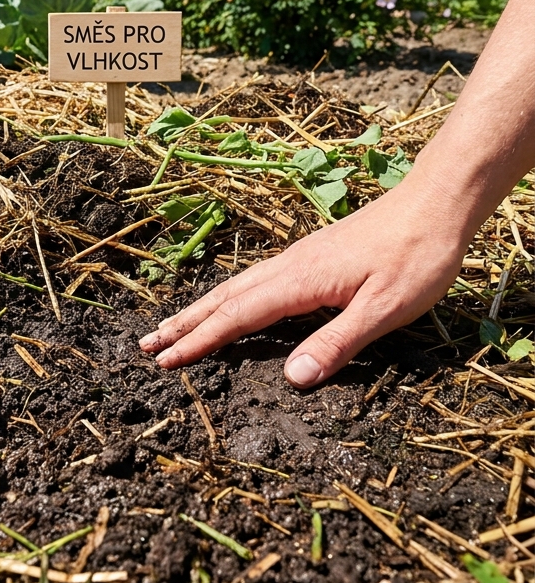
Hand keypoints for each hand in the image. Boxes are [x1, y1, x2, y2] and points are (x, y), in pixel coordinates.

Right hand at [138, 181, 469, 387]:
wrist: (436, 203)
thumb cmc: (416, 257)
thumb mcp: (384, 309)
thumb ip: (336, 343)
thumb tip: (291, 379)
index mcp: (298, 282)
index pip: (236, 318)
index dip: (199, 342)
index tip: (164, 361)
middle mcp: (287, 267)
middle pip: (223, 299)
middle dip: (183, 325)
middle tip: (146, 345)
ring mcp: (297, 259)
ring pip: (235, 287)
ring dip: (200, 310)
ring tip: (171, 327)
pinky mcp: (310, 256)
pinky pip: (253, 281)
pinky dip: (227, 298)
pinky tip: (229, 303)